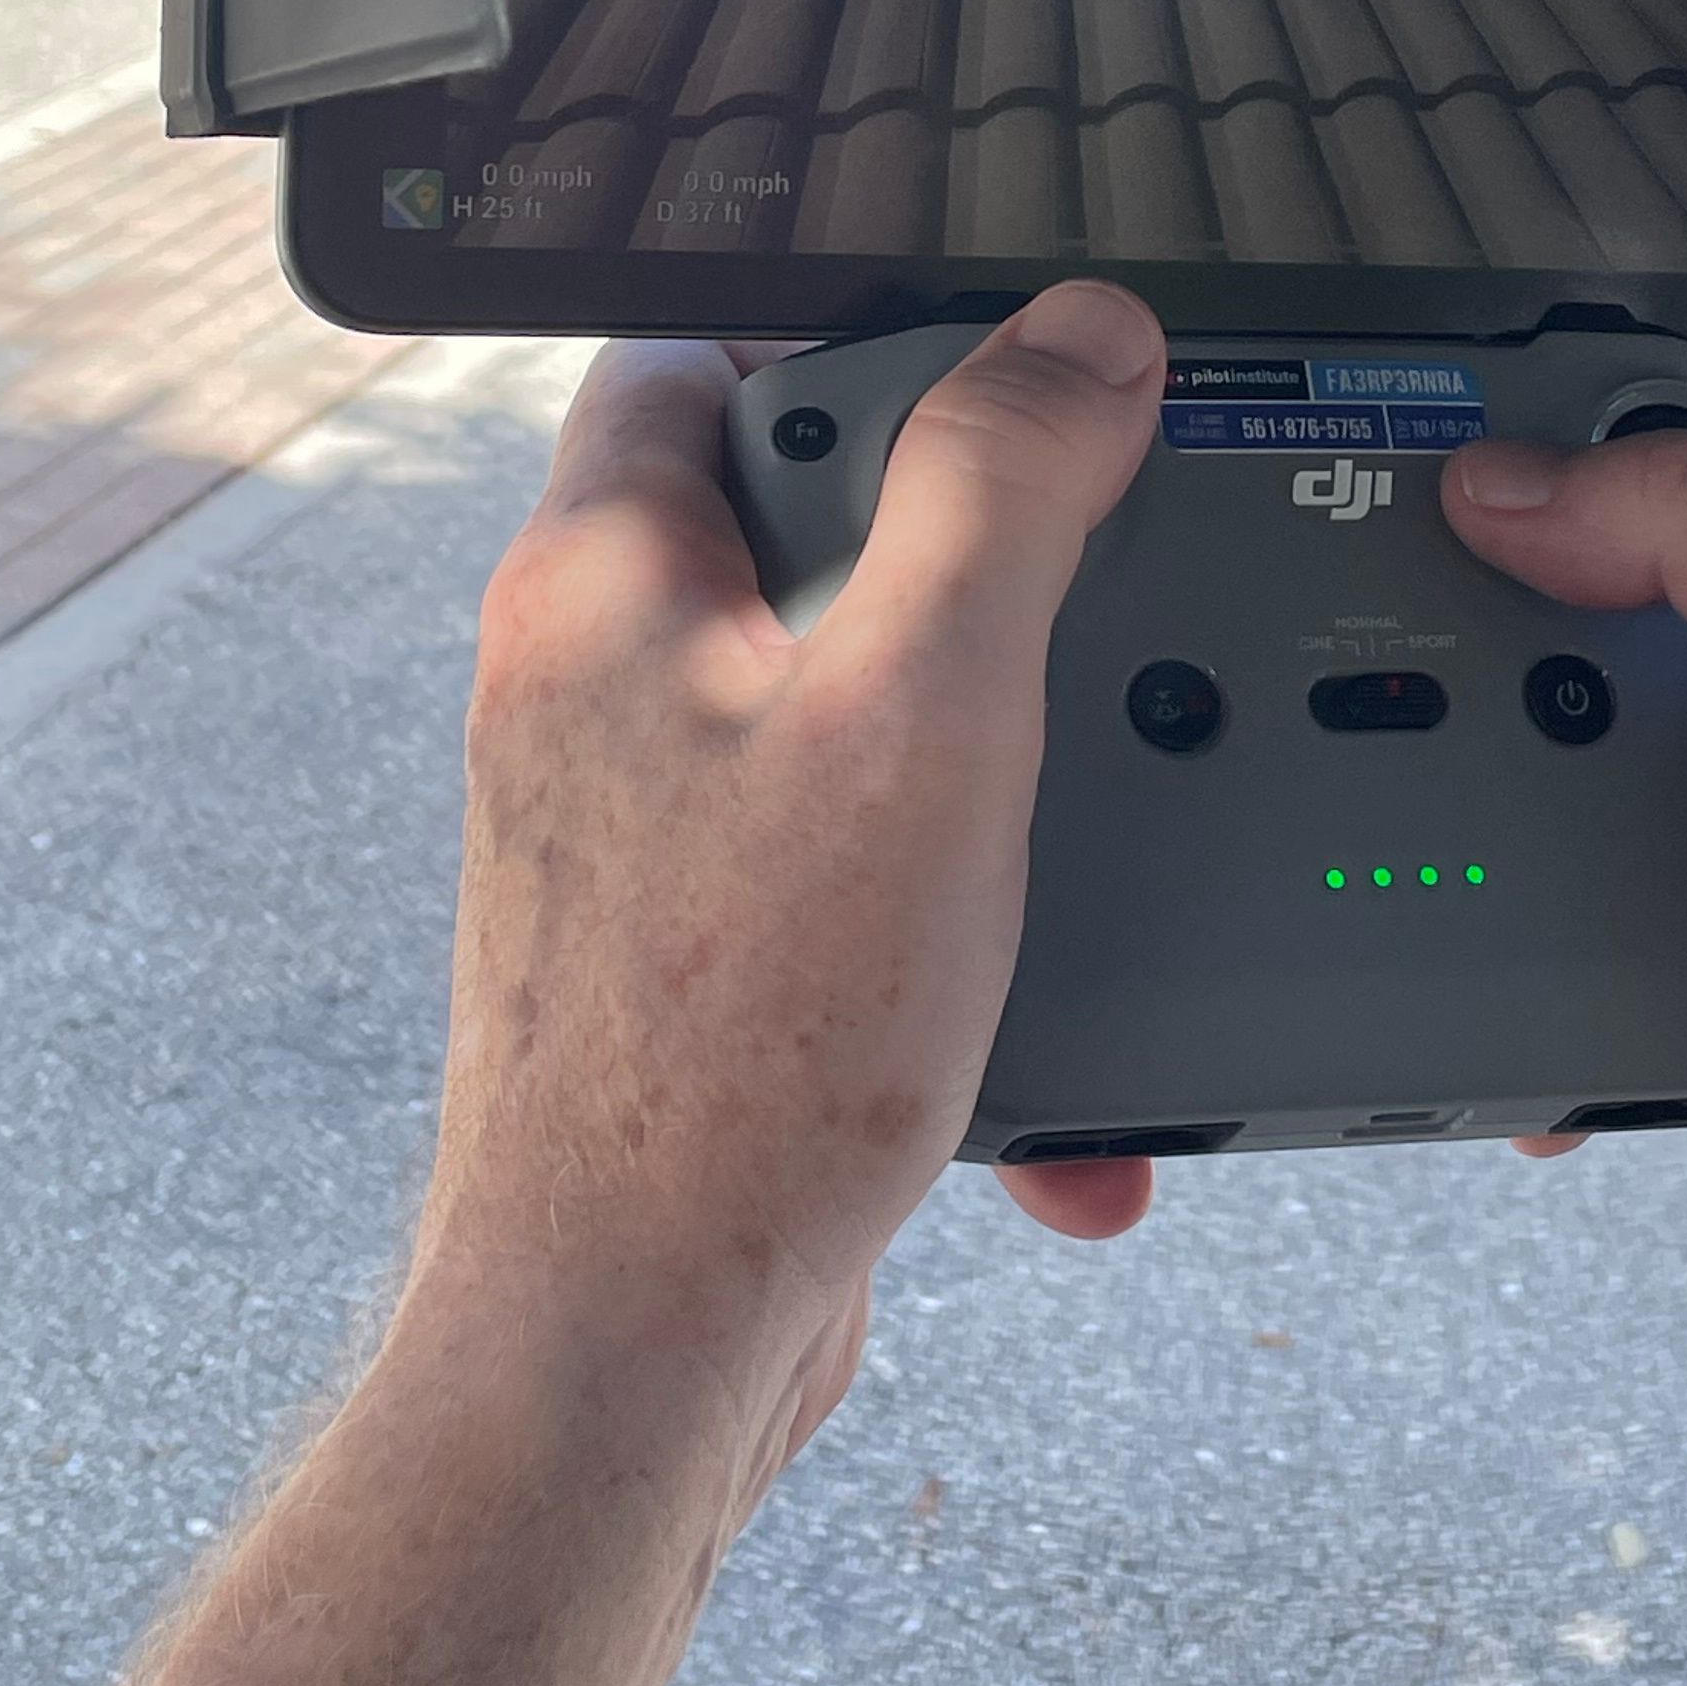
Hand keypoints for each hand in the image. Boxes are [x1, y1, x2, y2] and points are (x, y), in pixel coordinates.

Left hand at [401, 284, 1165, 1534]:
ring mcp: (645, 843)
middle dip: (977, 591)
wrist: (640, 1352)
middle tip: (1091, 613)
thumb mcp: (926, 705)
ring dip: (1000, 798)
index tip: (1010, 378)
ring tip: (1089, 846)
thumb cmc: (741, 1043)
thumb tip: (1082, 333)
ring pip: (861, 735)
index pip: (698, 354)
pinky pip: (868, 902)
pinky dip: (972, 952)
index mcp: (602, 585)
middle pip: (809, 541)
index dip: (855, 336)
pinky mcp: (706, 969)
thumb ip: (1004, 490)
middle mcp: (595, 697)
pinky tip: (1052, 1047)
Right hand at [1444, 376, 1686, 1377]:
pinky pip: (1589, 868)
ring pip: (1601, 715)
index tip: (1489, 416)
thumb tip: (1528, 482)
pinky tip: (1476, 881)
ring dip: (1516, 734)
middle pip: (1651, 559)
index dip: (1621, 403)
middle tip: (1410, 558)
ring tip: (1412, 718)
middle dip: (1539, 571)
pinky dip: (1523, 880)